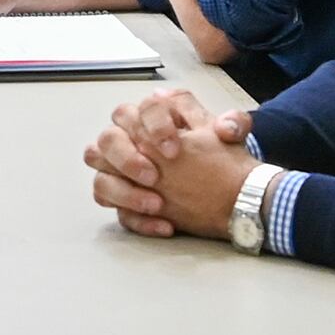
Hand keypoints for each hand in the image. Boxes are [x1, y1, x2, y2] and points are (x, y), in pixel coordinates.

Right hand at [82, 86, 257, 239]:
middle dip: (126, 158)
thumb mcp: (232, 135)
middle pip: (107, 138)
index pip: (141, 109)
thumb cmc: (219, 155)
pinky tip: (165, 225)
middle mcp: (130, 139)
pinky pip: (116, 210)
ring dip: (123, 191)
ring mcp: (121, 171)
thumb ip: (234, 123)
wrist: (225, 187)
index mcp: (154, 116)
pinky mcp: (124, 200)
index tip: (174, 149)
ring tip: (156, 204)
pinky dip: (137, 219)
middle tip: (153, 176)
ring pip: (100, 176)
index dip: (153, 127)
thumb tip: (225, 128)